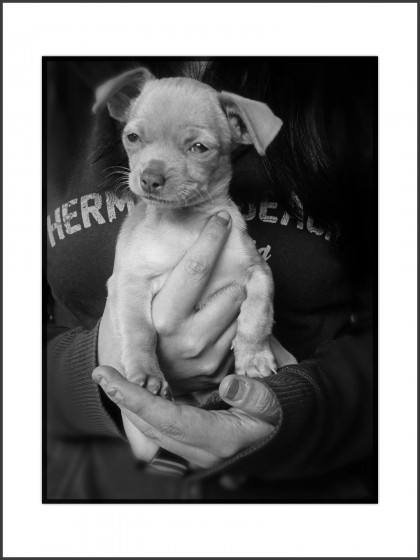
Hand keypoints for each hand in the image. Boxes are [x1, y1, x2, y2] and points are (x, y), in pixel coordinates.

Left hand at [92, 366, 279, 467]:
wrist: (285, 434)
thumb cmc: (280, 415)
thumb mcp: (275, 402)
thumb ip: (253, 394)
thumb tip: (229, 384)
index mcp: (219, 439)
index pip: (166, 420)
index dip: (135, 399)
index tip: (109, 379)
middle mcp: (201, 450)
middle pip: (151, 426)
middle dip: (123, 400)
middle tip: (101, 373)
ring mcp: (195, 449)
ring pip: (152, 427)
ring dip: (130, 404)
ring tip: (111, 379)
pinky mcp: (193, 441)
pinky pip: (161, 426)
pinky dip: (144, 407)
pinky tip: (135, 390)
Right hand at [152, 211, 245, 394]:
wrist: (150, 381)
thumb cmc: (146, 330)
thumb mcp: (138, 302)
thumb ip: (151, 272)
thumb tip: (157, 219)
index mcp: (161, 318)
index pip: (195, 269)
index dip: (211, 239)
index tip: (223, 219)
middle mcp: (186, 339)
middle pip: (232, 291)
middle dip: (231, 278)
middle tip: (220, 276)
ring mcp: (206, 357)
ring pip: (239, 310)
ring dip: (233, 300)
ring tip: (213, 304)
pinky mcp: (221, 369)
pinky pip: (241, 332)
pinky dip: (234, 322)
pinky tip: (217, 324)